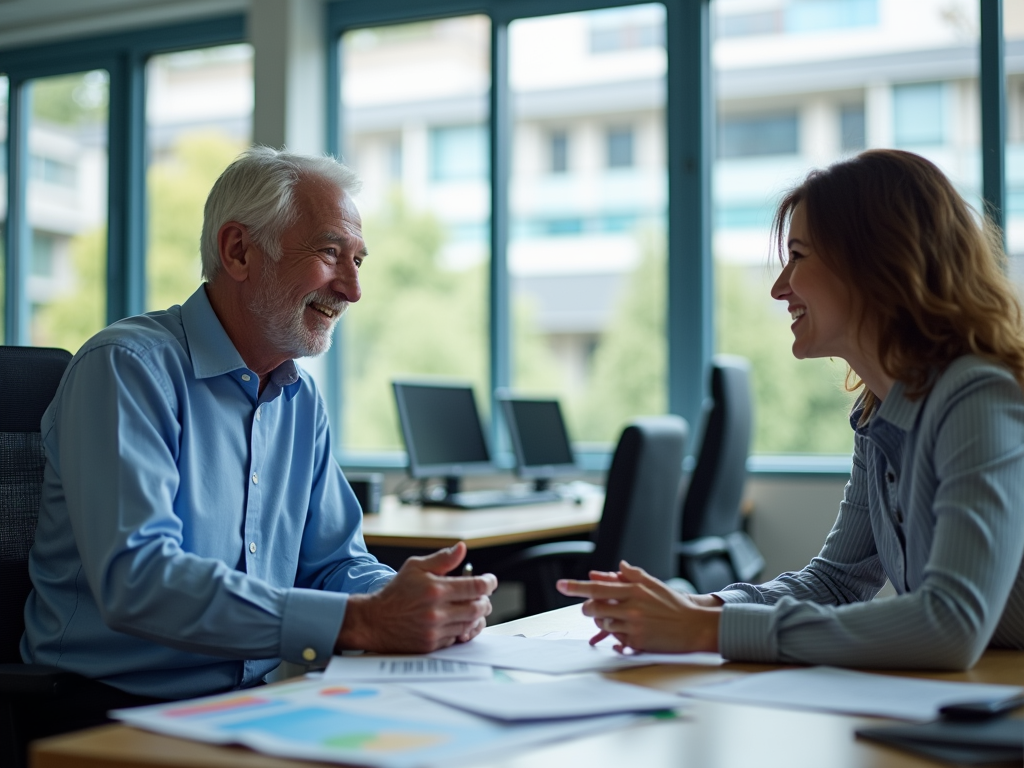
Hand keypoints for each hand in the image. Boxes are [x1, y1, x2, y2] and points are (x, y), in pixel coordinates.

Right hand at [336, 542, 496, 652]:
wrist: (375, 621)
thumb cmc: (396, 592)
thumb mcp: (416, 567)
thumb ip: (442, 559)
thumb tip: (462, 548)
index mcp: (436, 589)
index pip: (475, 586)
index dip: (489, 583)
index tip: (490, 581)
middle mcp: (437, 611)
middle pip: (478, 608)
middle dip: (485, 601)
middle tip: (482, 597)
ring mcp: (435, 630)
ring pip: (470, 624)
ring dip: (476, 616)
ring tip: (472, 609)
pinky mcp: (432, 645)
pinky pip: (457, 638)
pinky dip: (463, 629)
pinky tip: (459, 621)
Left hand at [556, 561, 720, 653]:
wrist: (694, 627)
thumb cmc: (674, 604)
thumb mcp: (654, 584)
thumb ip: (634, 574)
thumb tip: (618, 566)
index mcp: (634, 590)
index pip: (597, 587)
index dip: (576, 587)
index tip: (560, 585)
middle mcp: (631, 607)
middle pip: (594, 608)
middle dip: (587, 608)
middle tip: (590, 608)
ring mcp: (633, 626)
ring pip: (603, 624)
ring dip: (602, 621)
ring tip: (613, 618)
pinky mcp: (637, 642)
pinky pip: (615, 639)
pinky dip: (615, 635)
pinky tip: (625, 631)